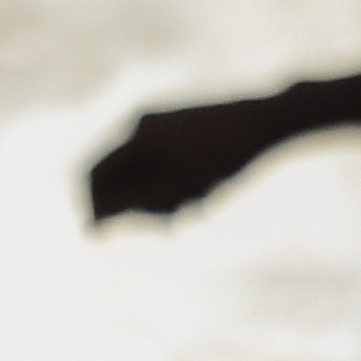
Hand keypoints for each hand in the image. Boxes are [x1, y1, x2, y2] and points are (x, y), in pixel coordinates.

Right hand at [86, 95, 303, 221]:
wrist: (267, 122)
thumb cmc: (222, 159)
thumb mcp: (176, 191)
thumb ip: (132, 207)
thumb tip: (94, 225)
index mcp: (135, 135)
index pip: (94, 174)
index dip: (93, 206)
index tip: (102, 238)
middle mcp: (141, 123)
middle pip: (117, 174)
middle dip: (133, 203)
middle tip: (170, 222)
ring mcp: (161, 121)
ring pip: (141, 170)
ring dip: (156, 196)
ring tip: (194, 205)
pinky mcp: (180, 125)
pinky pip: (160, 160)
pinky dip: (170, 183)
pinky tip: (203, 192)